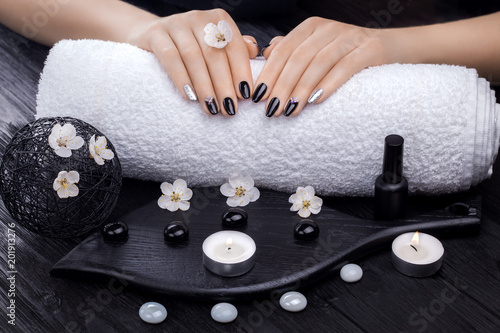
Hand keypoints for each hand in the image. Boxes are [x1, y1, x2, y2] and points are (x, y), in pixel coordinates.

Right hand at [128, 9, 258, 115]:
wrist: (153, 36)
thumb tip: (255, 52)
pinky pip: (170, 57)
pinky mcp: (155, 33)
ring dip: (204, 86)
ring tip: (211, 107)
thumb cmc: (194, 47)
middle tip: (229, 109)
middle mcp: (199, 17)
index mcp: (219, 19)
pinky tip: (189, 97)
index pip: (234, 47)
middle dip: (224, 84)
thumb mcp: (217, 45)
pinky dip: (181, 78)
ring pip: (193, 57)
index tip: (245, 95)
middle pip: (215, 54)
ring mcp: (176, 23)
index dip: (241, 71)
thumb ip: (237, 49)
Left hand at [255, 17, 393, 116]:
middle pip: (298, 57)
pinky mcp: (370, 49)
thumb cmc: (345, 55)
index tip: (258, 97)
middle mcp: (328, 28)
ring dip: (302, 89)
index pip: (283, 50)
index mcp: (310, 27)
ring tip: (290, 110)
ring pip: (319, 63)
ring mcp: (350, 36)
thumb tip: (266, 55)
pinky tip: (316, 100)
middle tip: (271, 109)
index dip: (269, 73)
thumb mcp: (316, 50)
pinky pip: (345, 67)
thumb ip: (292, 51)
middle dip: (282, 86)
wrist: (390, 48)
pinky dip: (329, 84)